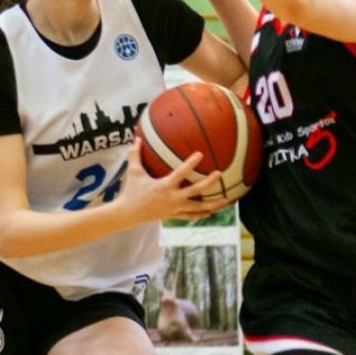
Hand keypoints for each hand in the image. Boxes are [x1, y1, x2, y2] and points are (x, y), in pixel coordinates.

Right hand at [113, 141, 228, 222]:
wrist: (128, 214)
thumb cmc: (131, 191)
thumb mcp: (133, 172)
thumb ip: (135, 155)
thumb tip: (136, 138)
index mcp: (164, 186)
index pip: (181, 173)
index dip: (191, 164)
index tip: (201, 154)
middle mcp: (172, 198)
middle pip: (195, 191)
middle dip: (209, 183)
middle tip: (220, 173)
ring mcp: (174, 208)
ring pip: (198, 208)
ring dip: (213, 204)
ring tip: (227, 200)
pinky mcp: (174, 215)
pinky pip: (191, 216)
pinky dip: (202, 214)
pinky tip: (212, 212)